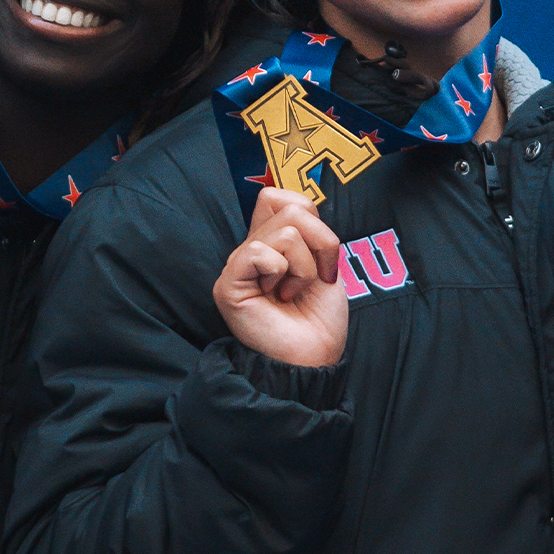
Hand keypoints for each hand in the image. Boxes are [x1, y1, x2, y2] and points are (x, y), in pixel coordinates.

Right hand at [212, 188, 347, 366]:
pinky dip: (283, 272)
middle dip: (321, 243)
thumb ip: (310, 231)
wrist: (314, 357)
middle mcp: (251, 249)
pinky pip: (260, 251)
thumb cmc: (319, 318)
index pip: (280, 196)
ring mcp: (237, 265)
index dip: (313, 217)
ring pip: (285, 232)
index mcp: (271, 242)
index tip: (324, 257)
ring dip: (305, 267)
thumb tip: (304, 204)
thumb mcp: (325, 264)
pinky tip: (278, 296)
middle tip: (315, 278)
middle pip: (291, 208)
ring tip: (293, 292)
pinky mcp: (228, 284)